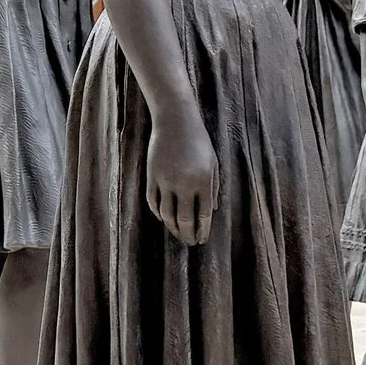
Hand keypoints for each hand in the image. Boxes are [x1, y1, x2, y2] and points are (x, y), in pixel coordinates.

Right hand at [143, 106, 218, 245]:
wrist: (175, 121)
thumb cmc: (198, 141)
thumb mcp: (213, 163)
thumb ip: (213, 188)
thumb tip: (211, 212)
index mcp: (203, 181)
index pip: (203, 215)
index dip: (203, 231)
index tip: (202, 240)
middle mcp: (184, 184)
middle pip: (185, 219)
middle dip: (187, 235)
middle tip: (189, 243)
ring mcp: (165, 180)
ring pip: (166, 214)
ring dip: (172, 228)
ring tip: (177, 234)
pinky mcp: (151, 176)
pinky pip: (153, 201)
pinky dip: (158, 213)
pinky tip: (163, 218)